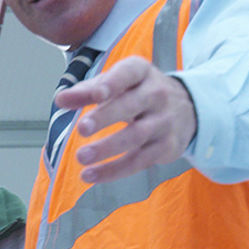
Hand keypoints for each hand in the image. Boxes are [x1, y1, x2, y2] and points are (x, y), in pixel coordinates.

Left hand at [53, 56, 196, 183]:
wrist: (188, 109)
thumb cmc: (139, 93)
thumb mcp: (118, 84)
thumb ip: (88, 91)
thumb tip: (60, 99)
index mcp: (141, 73)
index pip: (128, 74)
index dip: (113, 83)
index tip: (97, 94)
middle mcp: (156, 95)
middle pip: (131, 106)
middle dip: (106, 117)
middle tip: (81, 128)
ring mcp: (163, 122)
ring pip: (135, 136)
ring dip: (107, 148)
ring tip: (81, 157)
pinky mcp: (166, 147)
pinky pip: (138, 161)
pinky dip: (113, 170)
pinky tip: (90, 175)